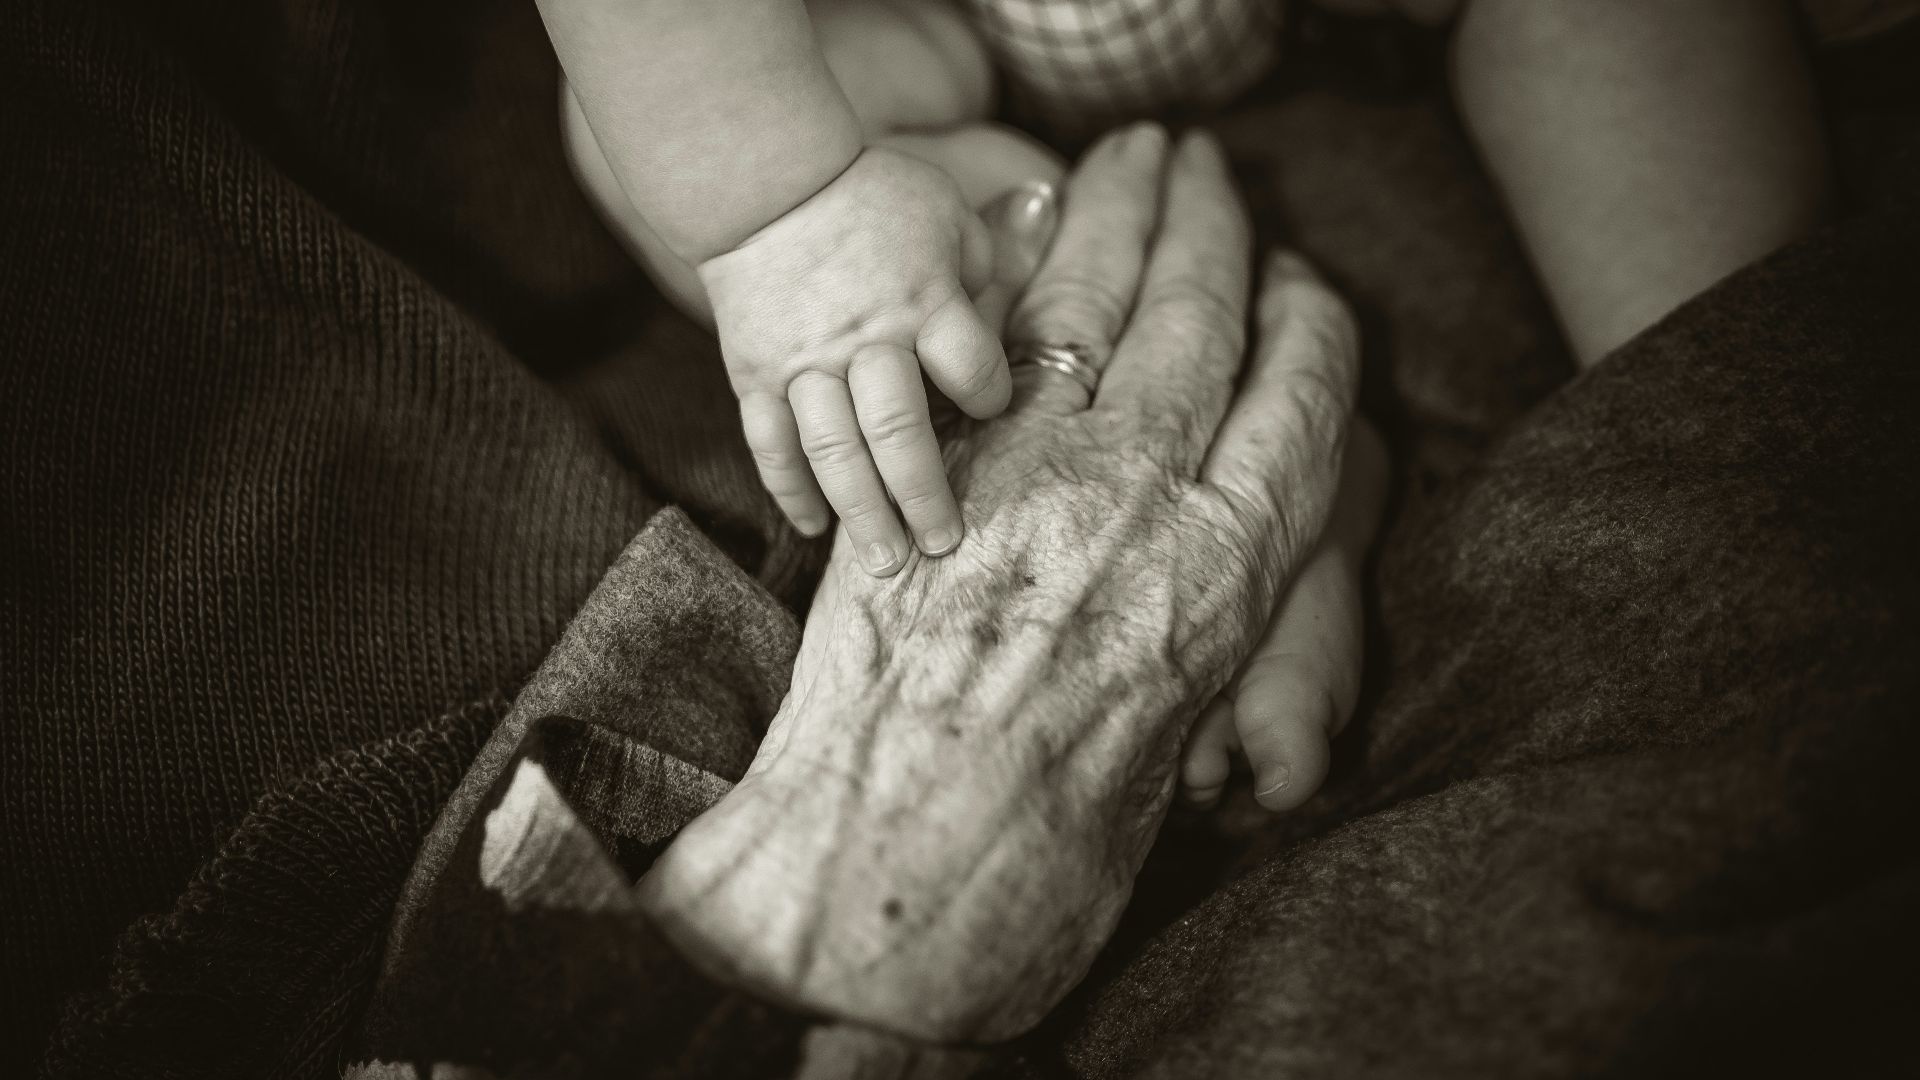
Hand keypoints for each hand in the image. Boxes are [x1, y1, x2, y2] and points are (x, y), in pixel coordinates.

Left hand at [642, 124, 1362, 1040]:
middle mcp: (1154, 498)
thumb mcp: (1173, 734)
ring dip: (1122, 212)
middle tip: (1209, 168)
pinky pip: (993, 338)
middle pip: (1206, 318)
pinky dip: (1017, 265)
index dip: (1308, 322)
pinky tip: (1031, 221)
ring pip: (1103, 301)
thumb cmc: (1051, 844)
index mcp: (1236, 571)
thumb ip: (1194, 626)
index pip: (1306, 397)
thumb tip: (1193, 565)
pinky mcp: (940, 463)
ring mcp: (1041, 468)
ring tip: (1137, 160)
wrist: (903, 866)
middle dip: (1212, 224)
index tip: (1302, 283)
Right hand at [700, 146, 1007, 573]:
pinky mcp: (756, 374)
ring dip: (861, 512)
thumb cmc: (872, 195)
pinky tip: (813, 529)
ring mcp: (804, 362)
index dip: (989, 397)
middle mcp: (866, 340)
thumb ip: (984, 273)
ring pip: (834, 451)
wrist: (765, 180)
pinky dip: (790, 489)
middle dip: (924, 495)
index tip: (991, 409)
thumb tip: (1005, 326)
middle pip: (900, 431)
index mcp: (924, 300)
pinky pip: (771, 443)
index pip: (972, 370)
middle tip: (944, 547)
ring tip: (884, 565)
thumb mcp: (947, 214)